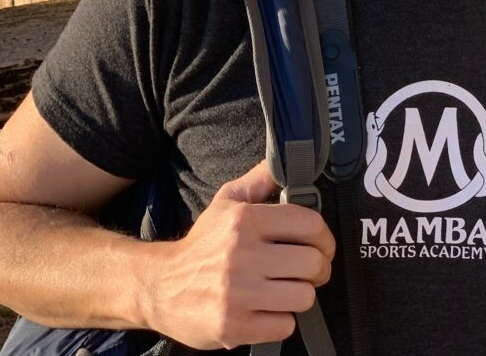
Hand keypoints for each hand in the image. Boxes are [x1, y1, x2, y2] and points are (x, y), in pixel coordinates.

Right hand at [143, 160, 334, 349]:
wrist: (160, 286)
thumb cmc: (201, 245)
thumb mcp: (227, 201)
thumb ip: (259, 179)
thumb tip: (284, 158)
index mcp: (245, 221)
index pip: (309, 224)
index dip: (325, 237)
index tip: (323, 245)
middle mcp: (241, 255)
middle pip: (312, 263)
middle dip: (319, 268)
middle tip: (311, 270)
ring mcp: (237, 294)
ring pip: (304, 296)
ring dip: (301, 295)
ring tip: (287, 289)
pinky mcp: (234, 327)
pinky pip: (284, 325)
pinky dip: (281, 320)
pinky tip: (268, 309)